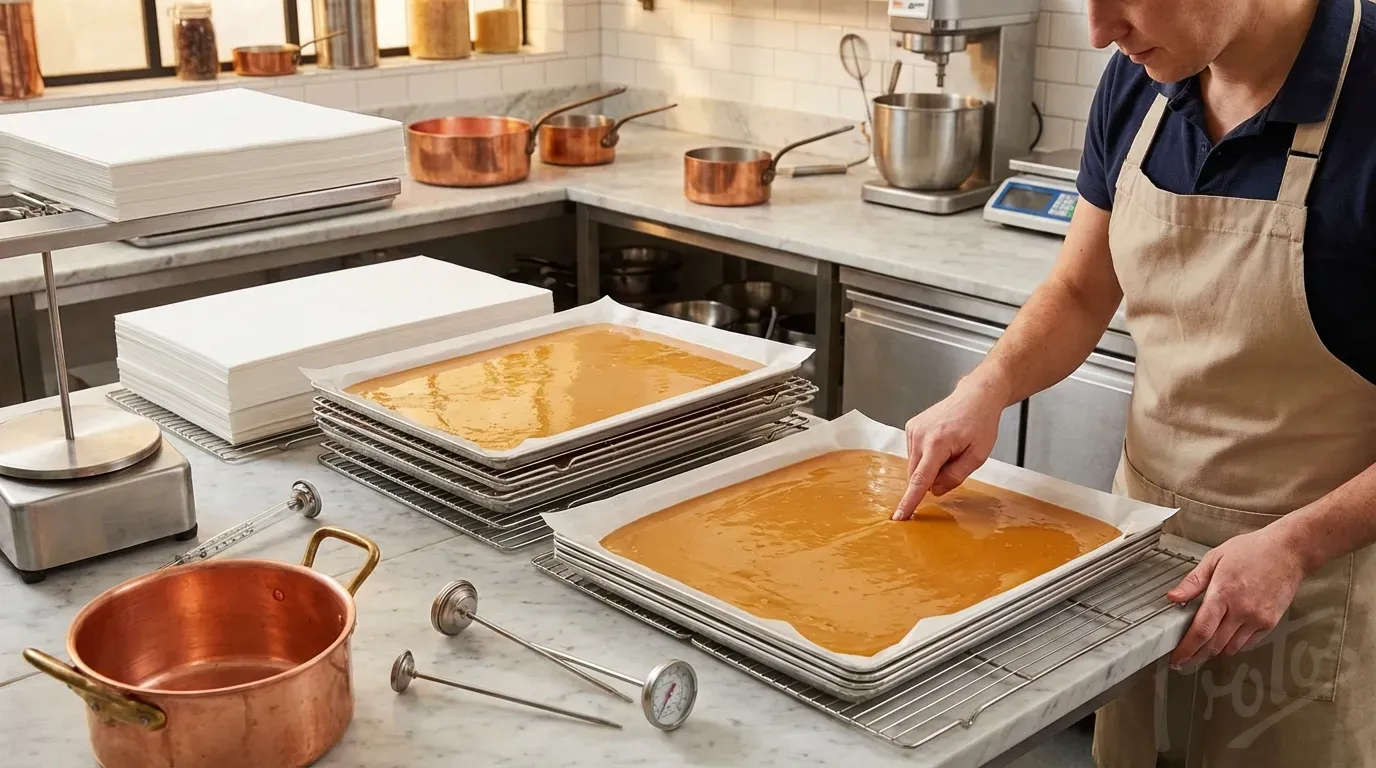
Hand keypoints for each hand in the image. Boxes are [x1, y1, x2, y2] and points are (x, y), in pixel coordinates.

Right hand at [892, 380, 1004, 520]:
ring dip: (930, 467)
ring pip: (915, 466)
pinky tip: (942, 444)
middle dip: (932, 479)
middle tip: (955, 463)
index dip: (910, 501)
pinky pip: (914, 455)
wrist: (975, 396)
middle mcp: (919, 435)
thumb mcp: (978, 455)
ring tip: (951, 449)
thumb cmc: (981, 423)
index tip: (899, 516)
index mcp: (937, 443)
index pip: (920, 480)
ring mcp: (912, 430)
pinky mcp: (910, 427)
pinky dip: (927, 457)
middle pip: (917, 475)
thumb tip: (934, 491)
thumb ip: (956, 476)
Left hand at [1166, 525, 1309, 668]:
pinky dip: (1234, 645)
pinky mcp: (1270, 623)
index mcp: (1223, 593)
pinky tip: (1225, 638)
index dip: (1186, 649)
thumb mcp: (1214, 558)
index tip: (1176, 659)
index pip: (1201, 630)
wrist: (1288, 551)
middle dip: (1196, 656)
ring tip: (1202, 649)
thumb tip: (1173, 597)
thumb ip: (1192, 581)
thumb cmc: (1252, 551)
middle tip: (1183, 660)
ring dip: (1215, 651)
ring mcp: (1258, 618)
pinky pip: (1248, 643)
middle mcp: (1242, 610)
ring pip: (1231, 647)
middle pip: (1214, 645)